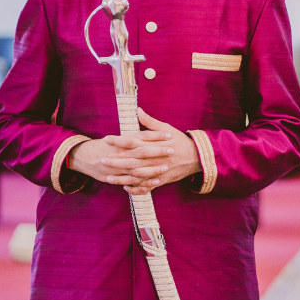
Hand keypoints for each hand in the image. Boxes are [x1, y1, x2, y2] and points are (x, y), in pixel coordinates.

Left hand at [68, 108, 200, 195]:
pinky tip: (125, 188)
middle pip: (132, 160)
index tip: (107, 139)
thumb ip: (150, 122)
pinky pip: (146, 186)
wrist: (197, 157)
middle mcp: (154, 158)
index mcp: (154, 144)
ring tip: (108, 177)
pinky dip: (136, 188)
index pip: (133, 141)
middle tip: (102, 160)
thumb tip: (137, 110)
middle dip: (116, 161)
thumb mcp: (166, 128)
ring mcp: (157, 171)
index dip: (119, 141)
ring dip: (122, 178)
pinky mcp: (161, 180)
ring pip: (136, 176)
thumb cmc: (180, 141)